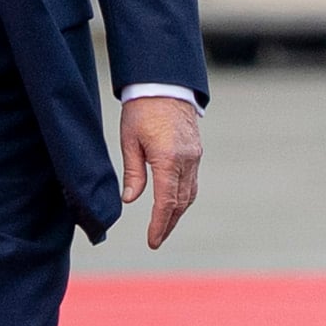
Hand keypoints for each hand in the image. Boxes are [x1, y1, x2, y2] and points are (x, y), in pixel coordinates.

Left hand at [118, 97, 200, 250]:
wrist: (164, 84)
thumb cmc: (141, 110)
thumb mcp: (129, 141)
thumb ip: (133, 172)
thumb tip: (130, 200)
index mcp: (168, 158)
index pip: (166, 201)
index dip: (159, 224)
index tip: (152, 241)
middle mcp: (187, 160)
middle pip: (181, 202)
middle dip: (168, 223)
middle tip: (156, 240)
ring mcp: (195, 156)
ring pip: (189, 194)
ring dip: (177, 212)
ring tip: (163, 226)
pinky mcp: (196, 152)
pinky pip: (192, 181)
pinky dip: (183, 197)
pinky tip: (173, 204)